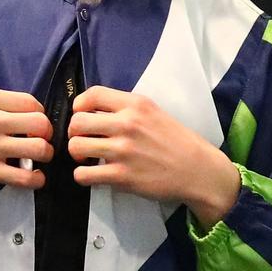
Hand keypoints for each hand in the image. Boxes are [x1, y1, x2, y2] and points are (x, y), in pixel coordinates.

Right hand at [0, 86, 53, 207]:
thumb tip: (18, 110)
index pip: (31, 103)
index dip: (38, 114)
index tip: (33, 124)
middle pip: (41, 124)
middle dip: (46, 134)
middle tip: (40, 141)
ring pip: (39, 149)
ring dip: (45, 156)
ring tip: (38, 160)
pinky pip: (25, 177)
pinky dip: (36, 180)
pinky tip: (33, 178)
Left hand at [67, 86, 240, 226]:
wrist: (197, 170)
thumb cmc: (175, 140)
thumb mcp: (153, 112)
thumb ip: (126, 108)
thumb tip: (93, 111)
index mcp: (135, 104)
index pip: (92, 94)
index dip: (79, 105)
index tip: (81, 115)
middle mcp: (127, 124)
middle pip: (77, 121)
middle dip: (74, 132)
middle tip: (84, 139)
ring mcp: (123, 151)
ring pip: (76, 147)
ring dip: (77, 154)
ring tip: (87, 158)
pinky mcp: (122, 176)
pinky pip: (83, 174)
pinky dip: (83, 176)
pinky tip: (93, 175)